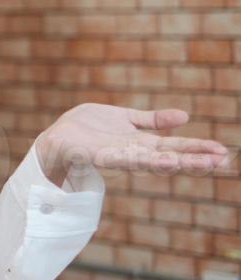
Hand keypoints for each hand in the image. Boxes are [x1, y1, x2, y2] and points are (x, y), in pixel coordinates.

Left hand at [36, 104, 232, 186]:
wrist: (57, 136)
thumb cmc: (89, 129)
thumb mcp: (126, 119)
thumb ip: (153, 120)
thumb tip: (185, 117)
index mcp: (141, 144)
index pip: (176, 147)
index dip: (198, 150)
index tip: (223, 152)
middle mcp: (134, 152)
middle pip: (170, 156)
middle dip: (196, 159)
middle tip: (224, 161)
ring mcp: (118, 156)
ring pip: (151, 161)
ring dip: (174, 162)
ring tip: (197, 162)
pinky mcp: (100, 155)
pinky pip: (124, 158)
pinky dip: (142, 160)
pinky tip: (161, 160)